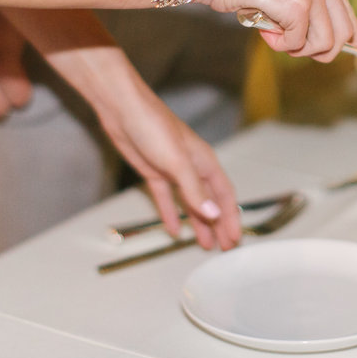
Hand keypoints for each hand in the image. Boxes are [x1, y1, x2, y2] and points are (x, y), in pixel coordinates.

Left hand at [96, 76, 241, 250]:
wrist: (122, 110)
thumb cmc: (153, 125)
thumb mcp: (177, 162)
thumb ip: (195, 190)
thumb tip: (213, 214)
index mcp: (204, 162)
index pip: (224, 196)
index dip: (231, 218)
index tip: (234, 238)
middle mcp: (192, 167)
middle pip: (210, 202)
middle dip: (218, 224)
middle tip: (225, 247)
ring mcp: (172, 171)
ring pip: (190, 203)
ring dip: (198, 223)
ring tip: (204, 244)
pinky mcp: (154, 172)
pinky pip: (166, 199)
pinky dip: (170, 214)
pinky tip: (174, 229)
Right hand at [191, 0, 356, 62]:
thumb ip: (313, 8)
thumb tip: (343, 40)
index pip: (349, 13)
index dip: (354, 37)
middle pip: (342, 34)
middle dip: (319, 49)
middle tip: (293, 45)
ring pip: (323, 43)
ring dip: (297, 48)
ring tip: (276, 34)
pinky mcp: (296, 4)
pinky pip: (298, 43)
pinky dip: (280, 44)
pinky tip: (266, 29)